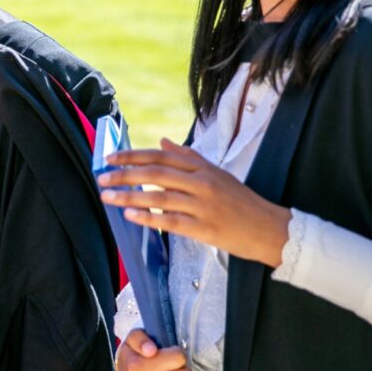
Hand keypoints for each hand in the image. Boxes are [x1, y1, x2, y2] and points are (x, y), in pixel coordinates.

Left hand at [97, 139, 290, 267]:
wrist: (269, 228)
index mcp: (203, 168)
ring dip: (130, 195)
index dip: (133, 156)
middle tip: (102, 176)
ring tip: (107, 196)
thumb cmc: (241, 201)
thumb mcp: (217, 173)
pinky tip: (130, 215)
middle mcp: (202, 183)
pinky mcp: (205, 228)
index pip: (161, 157)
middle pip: (157, 173)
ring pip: (160, 196)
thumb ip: (188, 157)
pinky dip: (149, 218)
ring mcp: (204, 205)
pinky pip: (172, 221)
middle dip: (126, 174)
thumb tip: (162, 142)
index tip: (110, 158)